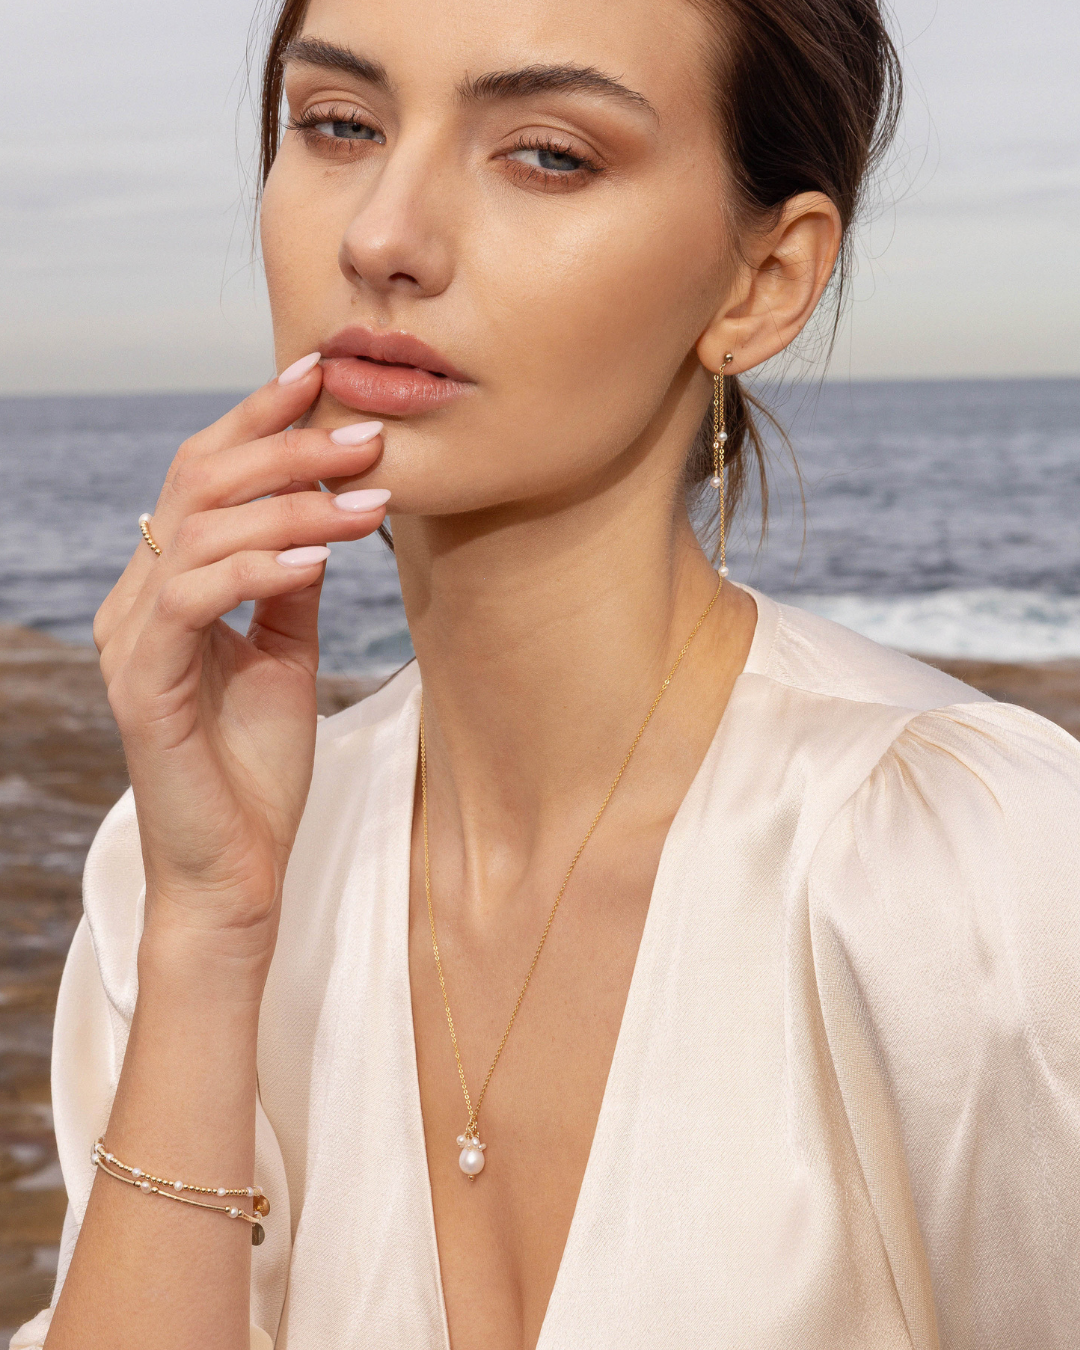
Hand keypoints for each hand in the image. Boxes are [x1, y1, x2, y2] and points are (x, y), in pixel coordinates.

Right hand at [94, 359, 386, 970]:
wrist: (236, 869)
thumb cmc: (257, 766)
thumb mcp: (286, 654)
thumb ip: (291, 582)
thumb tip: (325, 509)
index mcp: (166, 586)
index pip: (204, 476)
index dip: (256, 420)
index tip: (320, 377)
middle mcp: (136, 600)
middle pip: (199, 483)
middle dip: (287, 447)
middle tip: (367, 433)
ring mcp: (133, 639)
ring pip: (202, 530)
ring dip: (293, 504)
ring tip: (369, 492)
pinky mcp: (142, 684)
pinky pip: (195, 598)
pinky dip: (259, 568)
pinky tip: (318, 559)